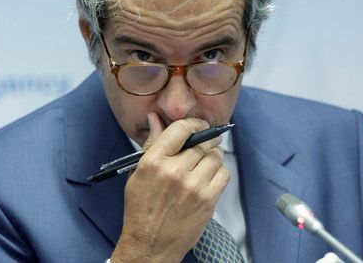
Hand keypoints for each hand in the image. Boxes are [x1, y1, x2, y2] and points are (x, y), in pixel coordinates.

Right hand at [111, 113, 229, 262]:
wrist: (149, 245)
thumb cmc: (141, 210)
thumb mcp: (138, 173)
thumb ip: (151, 144)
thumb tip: (156, 119)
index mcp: (154, 161)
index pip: (180, 129)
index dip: (193, 123)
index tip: (198, 125)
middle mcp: (174, 171)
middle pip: (202, 142)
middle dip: (206, 140)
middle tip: (206, 142)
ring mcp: (193, 187)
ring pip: (215, 156)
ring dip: (213, 156)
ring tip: (205, 162)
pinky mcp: (207, 201)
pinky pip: (224, 175)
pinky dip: (219, 172)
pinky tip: (209, 178)